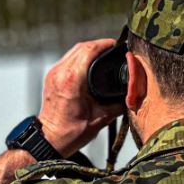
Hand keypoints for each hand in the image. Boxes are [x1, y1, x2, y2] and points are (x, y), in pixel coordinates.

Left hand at [38, 39, 125, 156]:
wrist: (50, 139)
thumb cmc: (71, 132)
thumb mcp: (101, 119)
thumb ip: (119, 104)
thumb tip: (133, 95)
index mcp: (72, 81)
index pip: (90, 50)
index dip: (105, 44)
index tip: (117, 45)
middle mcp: (61, 73)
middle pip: (82, 47)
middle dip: (99, 45)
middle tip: (113, 48)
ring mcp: (54, 73)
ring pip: (74, 51)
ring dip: (89, 49)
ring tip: (103, 53)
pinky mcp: (51, 76)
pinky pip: (68, 59)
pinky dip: (80, 57)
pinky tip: (90, 62)